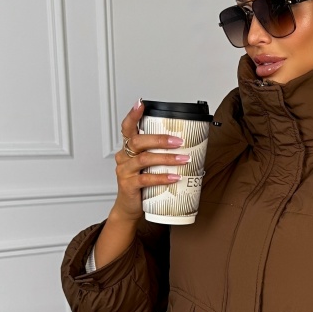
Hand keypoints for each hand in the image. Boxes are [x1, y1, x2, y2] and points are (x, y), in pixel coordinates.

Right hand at [112, 99, 190, 222]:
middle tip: (179, 141)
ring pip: (144, 159)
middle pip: (138, 141)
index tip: (141, 104)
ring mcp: (124, 171)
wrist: (130, 207)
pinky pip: (146, 179)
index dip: (133, 115)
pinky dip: (162, 177)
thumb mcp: (149, 166)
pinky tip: (174, 177)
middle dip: (160, 139)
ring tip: (183, 159)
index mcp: (128, 148)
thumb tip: (189, 149)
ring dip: (167, 158)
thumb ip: (160, 155)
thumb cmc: (142, 185)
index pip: (127, 127)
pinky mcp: (128, 185)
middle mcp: (123, 156)